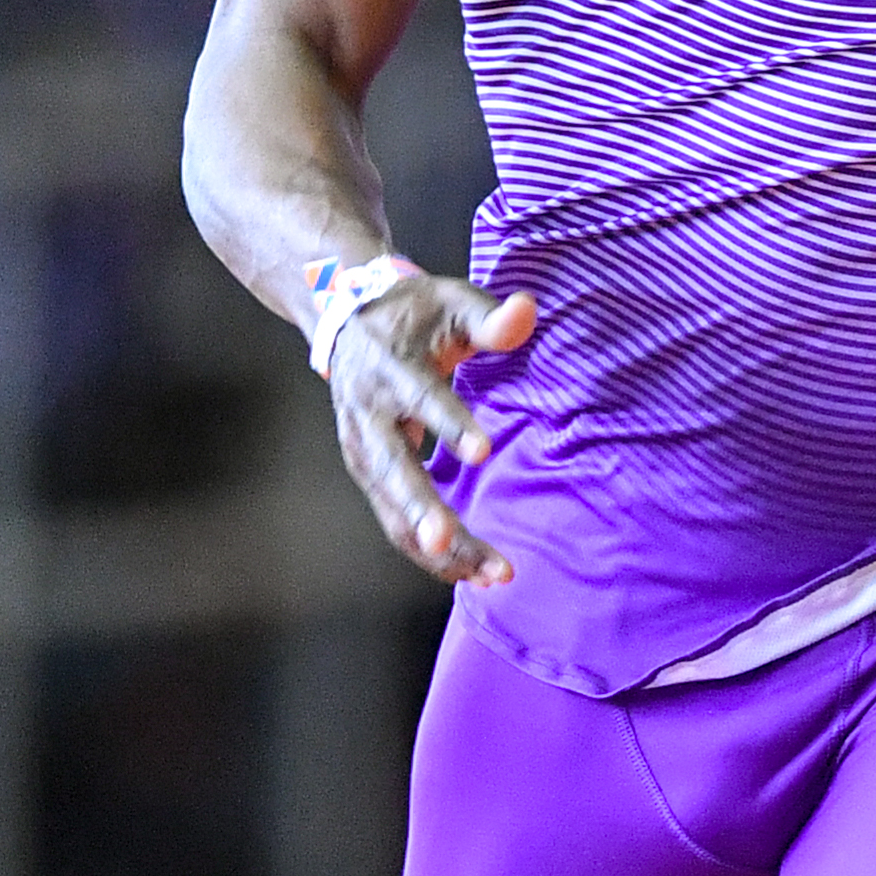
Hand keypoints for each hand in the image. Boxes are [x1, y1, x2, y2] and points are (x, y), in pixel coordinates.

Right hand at [325, 274, 536, 586]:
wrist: (348, 322)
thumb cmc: (415, 313)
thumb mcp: (452, 300)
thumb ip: (490, 316)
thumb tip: (527, 311)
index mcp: (389, 366)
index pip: (420, 398)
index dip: (449, 424)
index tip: (482, 452)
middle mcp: (367, 416)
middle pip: (392, 469)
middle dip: (421, 509)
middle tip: (448, 541)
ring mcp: (362, 452)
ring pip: (394, 510)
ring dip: (437, 547)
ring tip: (488, 574)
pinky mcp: (369, 476)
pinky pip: (396, 523)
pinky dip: (430, 554)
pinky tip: (471, 574)